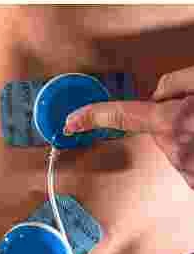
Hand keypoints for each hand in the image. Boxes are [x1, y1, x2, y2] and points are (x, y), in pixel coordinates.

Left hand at [64, 66, 193, 188]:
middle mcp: (176, 150)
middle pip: (157, 127)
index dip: (92, 116)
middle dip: (172, 117)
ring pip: (174, 143)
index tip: (70, 122)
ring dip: (189, 133)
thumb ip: (175, 83)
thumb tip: (158, 94)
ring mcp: (187, 170)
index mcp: (172, 122)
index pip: (121, 116)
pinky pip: (188, 159)